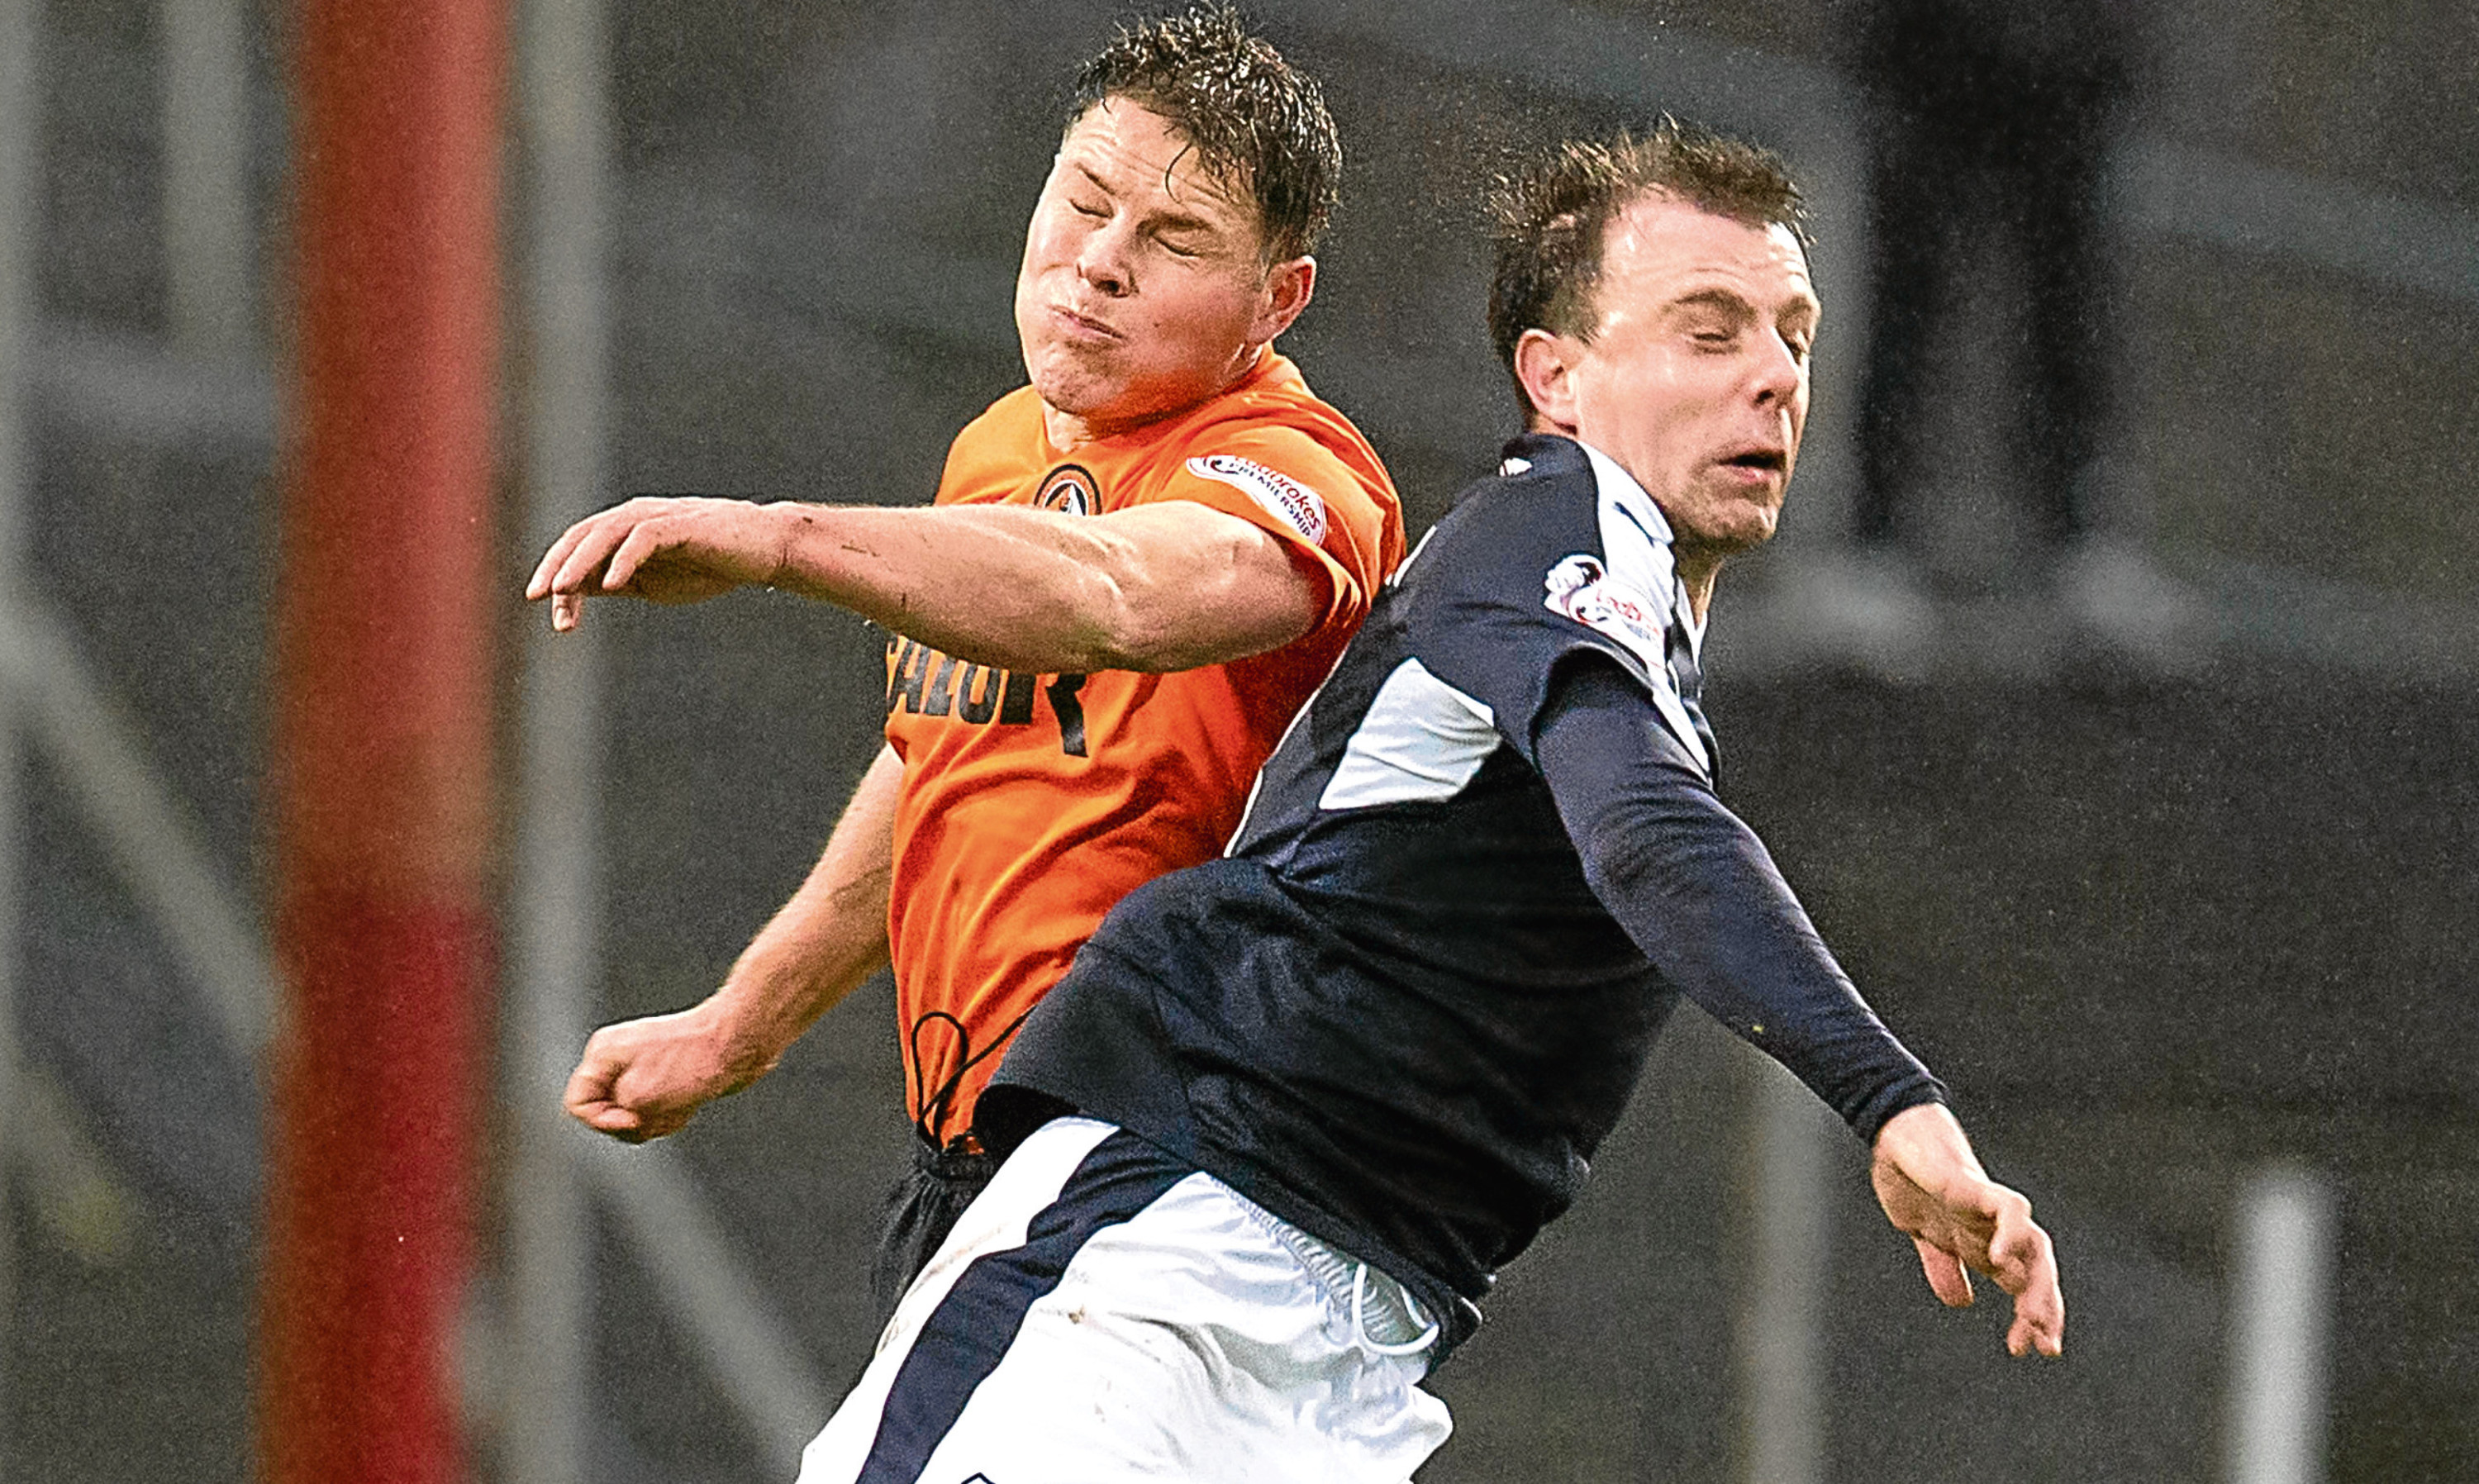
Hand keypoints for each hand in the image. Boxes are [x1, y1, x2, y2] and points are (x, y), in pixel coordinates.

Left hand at [525, 496, 792, 630]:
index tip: (548, 610)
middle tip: (538, 596)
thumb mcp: (653, 582)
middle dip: (558, 566)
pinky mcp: (682, 524)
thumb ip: (617, 581)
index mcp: (625, 529)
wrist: (764, 550)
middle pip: (583, 535)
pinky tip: (614, 585)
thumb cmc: (710, 565)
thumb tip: (575, 592)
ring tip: (563, 589)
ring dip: (582, 562)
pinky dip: (625, 559)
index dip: (557, 574)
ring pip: (606, 533)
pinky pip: (645, 538)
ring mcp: (658, 518)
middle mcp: (635, 516)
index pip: (579, 545)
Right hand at [562, 1003, 779, 1142]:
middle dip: (637, 1122)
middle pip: (607, 1117)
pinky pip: (657, 1115)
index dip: (601, 1121)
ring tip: (682, 1100)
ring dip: (658, 1121)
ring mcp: (641, 1070)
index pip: (577, 1106)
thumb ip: (615, 1118)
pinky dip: (673, 1116)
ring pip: (634, 1120)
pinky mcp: (664, 1080)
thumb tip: (624, 1121)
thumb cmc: (693, 1063)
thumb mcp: (640, 1098)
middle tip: (665, 1103)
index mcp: (602, 1055)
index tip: (632, 1117)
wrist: (740, 1043)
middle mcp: (616, 1060)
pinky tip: (691, 1101)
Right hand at [1869, 1102, 2064, 1356]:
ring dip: (2039, 1284)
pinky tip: (2000, 1259)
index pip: (2023, 1283)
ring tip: (2032, 1318)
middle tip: (2045, 1348)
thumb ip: (1943, 1265)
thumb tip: (1961, 1301)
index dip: (2031, 1316)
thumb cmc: (1908, 1176)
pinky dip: (2011, 1235)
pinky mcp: (1978, 1187)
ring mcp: (1990, 1208)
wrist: (1893, 1135)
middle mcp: (1995, 1229)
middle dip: (2046, 1310)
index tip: (2026, 1350)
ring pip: (2035, 1247)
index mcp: (1983, 1242)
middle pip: (2039, 1271)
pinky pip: (2011, 1210)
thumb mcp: (1924, 1233)